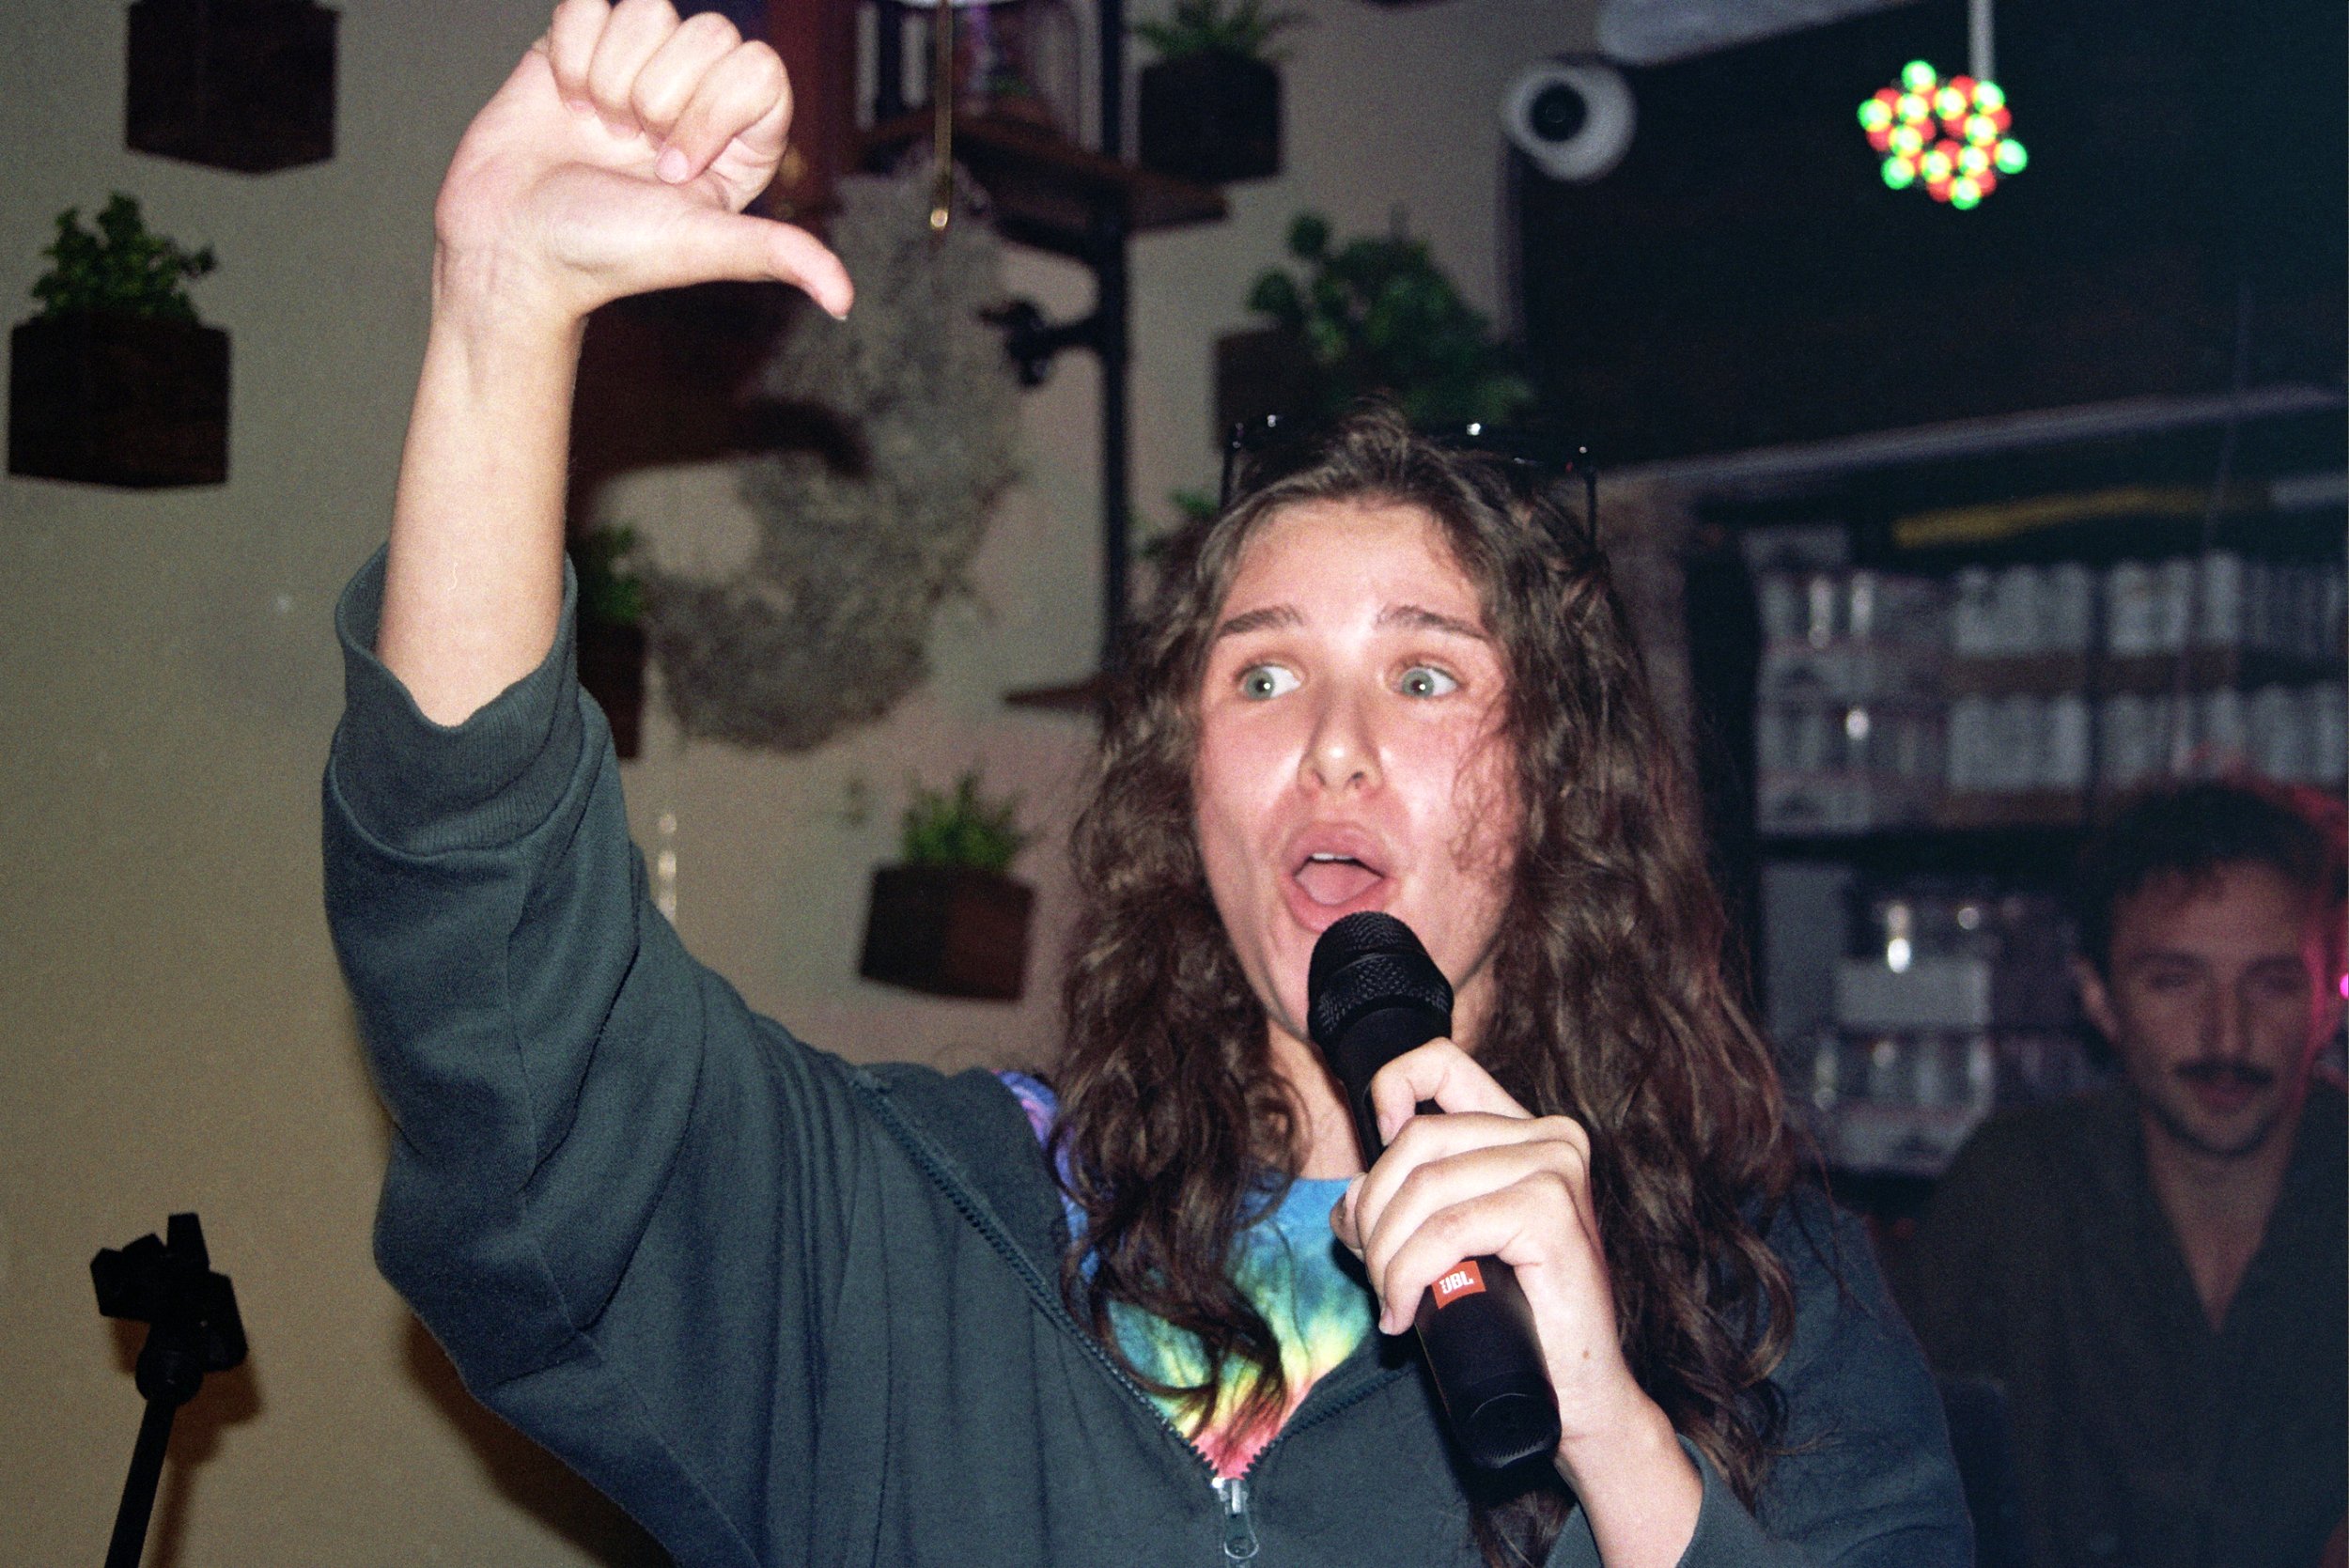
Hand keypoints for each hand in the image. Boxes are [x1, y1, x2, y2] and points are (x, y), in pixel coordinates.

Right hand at [433, 0, 851, 332]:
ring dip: (612, 76)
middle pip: (708, 31)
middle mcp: (696, 98)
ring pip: (648, 7)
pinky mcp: (578, 46)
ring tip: (597, 130)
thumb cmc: (602, 253)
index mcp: (739, 141)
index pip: (760, 69)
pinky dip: (569, 53)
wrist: (508, 244)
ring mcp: (637, 67)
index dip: (714, 108)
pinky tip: (565, 101)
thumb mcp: (700, 247)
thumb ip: (777, 252)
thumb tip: (843, 301)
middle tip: (630, 153)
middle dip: (657, 98)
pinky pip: (588, 2)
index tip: (673, 168)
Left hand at [1332, 1040, 1700, 1564]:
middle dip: (1375, 1212)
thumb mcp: (1446, 1247)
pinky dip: (1408, 1274)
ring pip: (1424, 1188)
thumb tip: (1348, 1198)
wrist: (1575, 1391)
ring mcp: (1557, 1169)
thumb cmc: (1514, 1320)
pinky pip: (1445, 1229)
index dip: (1390, 1087)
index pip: (1440, 1063)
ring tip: (1391, 1302)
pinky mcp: (1552, 1213)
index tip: (1376, 1152)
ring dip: (1386, 1256)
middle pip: (1417, 1141)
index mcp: (1524, 1131)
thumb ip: (1406, 1206)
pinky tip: (1404, 1313)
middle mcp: (1549, 1137)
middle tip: (1377, 1273)